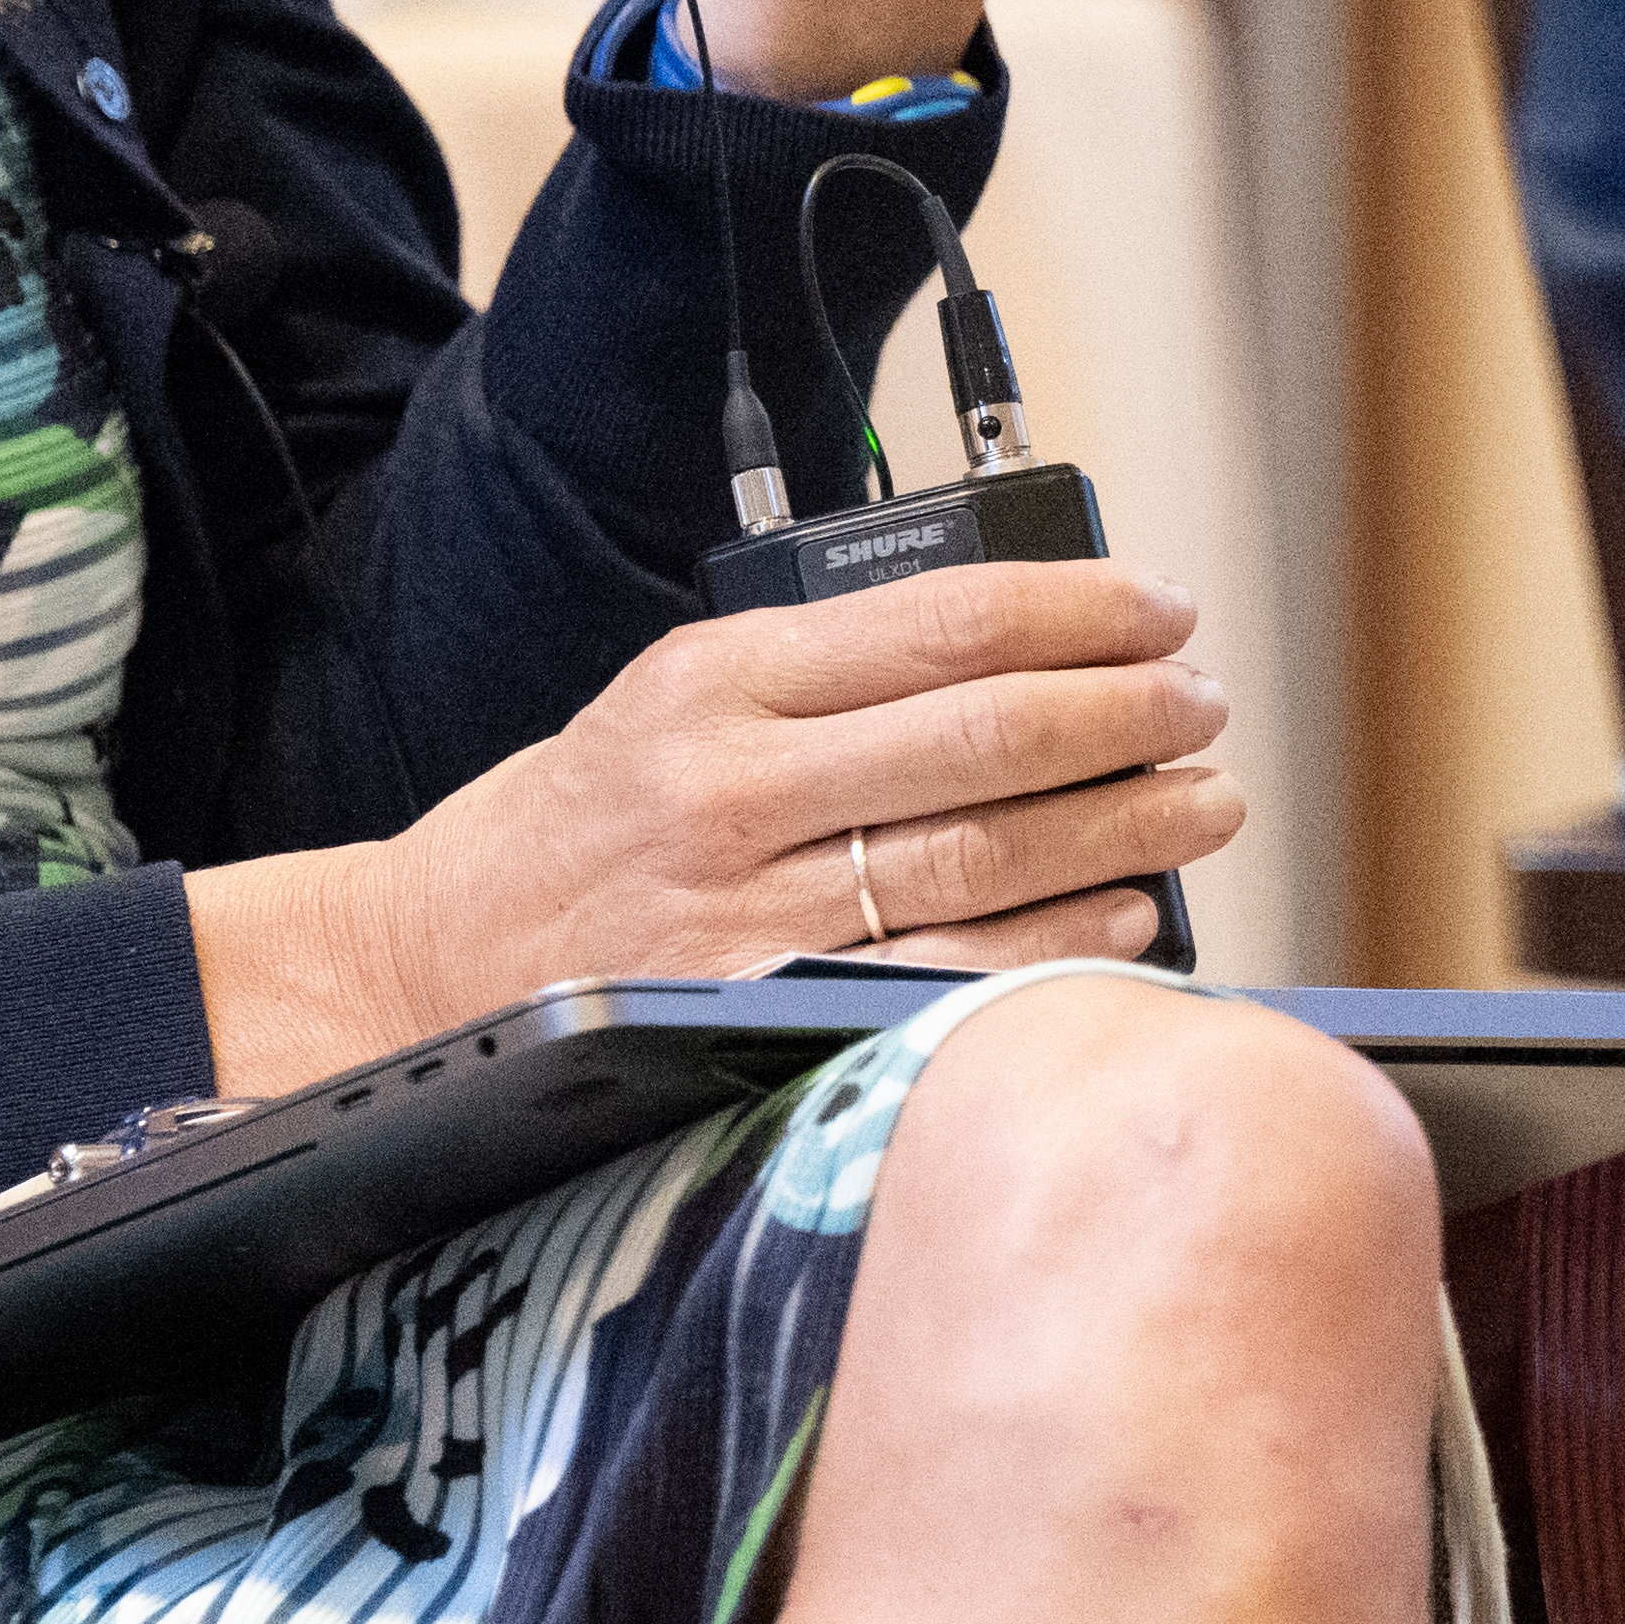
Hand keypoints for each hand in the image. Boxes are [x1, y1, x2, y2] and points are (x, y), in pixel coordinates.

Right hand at [183, 556, 1251, 1094]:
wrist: (423, 969)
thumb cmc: (575, 826)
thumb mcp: (673, 694)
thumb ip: (823, 667)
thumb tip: (1024, 645)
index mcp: (715, 679)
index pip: (942, 620)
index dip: (1080, 610)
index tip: (1160, 608)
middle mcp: (733, 790)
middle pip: (986, 737)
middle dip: (1125, 714)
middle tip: (1199, 703)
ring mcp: (750, 914)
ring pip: (986, 856)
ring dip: (1124, 826)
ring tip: (1201, 799)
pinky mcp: (763, 1015)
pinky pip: (950, 974)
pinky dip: (1058, 941)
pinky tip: (1125, 914)